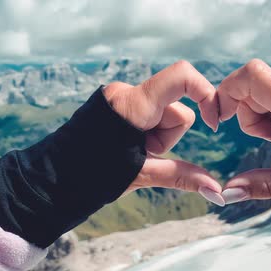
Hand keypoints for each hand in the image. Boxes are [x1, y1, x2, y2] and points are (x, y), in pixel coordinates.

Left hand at [103, 61, 223, 205]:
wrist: (52, 180)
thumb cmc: (92, 177)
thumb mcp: (142, 175)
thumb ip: (183, 177)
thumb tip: (218, 193)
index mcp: (134, 106)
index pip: (182, 76)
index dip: (205, 93)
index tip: (213, 122)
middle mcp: (127, 92)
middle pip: (175, 109)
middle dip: (168, 136)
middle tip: (142, 154)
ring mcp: (120, 96)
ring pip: (163, 114)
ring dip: (156, 137)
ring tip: (131, 152)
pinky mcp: (116, 104)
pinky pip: (148, 114)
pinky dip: (146, 133)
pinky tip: (127, 147)